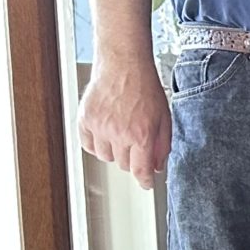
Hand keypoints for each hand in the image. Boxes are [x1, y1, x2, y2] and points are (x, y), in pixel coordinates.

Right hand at [77, 60, 171, 186]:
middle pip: (123, 165)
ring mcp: (99, 127)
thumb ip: (162, 145)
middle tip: (135, 146)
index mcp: (141, 135)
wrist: (123, 65)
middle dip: (132, 159)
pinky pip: (88, 144)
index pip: (141, 170)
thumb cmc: (145, 87)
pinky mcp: (85, 119)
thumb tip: (158, 166)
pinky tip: (105, 134)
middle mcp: (119, 134)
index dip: (145, 181)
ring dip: (114, 152)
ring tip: (120, 135)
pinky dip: (96, 144)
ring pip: (105, 157)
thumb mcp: (164, 118)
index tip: (146, 184)